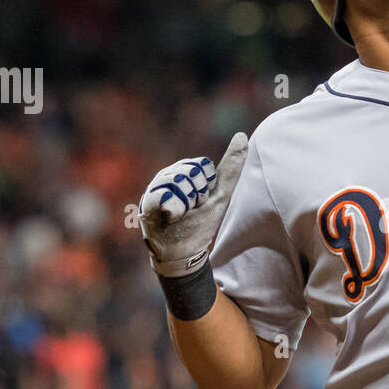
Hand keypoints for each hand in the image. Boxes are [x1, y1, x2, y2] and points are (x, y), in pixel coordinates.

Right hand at [139, 134, 247, 276]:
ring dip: (186, 204)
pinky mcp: (146, 204)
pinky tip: (172, 217)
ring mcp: (155, 189)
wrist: (184, 253)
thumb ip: (231, 167)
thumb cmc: (201, 223)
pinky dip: (174, 210)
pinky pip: (164, 198)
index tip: (204, 200)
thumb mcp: (220, 193)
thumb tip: (242, 135)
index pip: (202, 166)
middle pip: (190, 172)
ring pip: (177, 183)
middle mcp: (167, 176)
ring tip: (182, 214)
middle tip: (192, 209)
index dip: (208, 186)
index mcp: (183, 171)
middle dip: (198, 194)